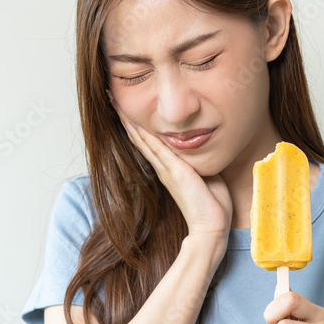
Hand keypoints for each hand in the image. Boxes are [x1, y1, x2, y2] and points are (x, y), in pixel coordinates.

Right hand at [108, 91, 232, 241]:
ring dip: (128, 120)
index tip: (127, 108)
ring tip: (115, 103)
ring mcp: (166, 168)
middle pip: (139, 137)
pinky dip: (142, 133)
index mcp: (169, 168)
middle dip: (126, 117)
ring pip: (143, 139)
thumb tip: (204, 151)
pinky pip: (154, 147)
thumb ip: (199, 163)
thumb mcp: (206, 175)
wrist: (211, 225)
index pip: (149, 142)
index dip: (137, 124)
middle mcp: (163, 167)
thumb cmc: (212, 204)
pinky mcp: (174, 170)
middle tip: (112, 99)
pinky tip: (132, 120)